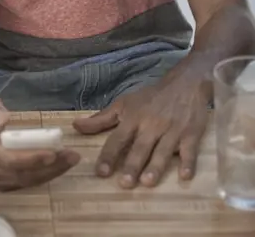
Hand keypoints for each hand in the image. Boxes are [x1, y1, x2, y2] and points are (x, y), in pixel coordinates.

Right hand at [0, 88, 80, 190]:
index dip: (31, 159)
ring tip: (70, 160)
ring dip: (49, 173)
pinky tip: (57, 166)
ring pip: (24, 181)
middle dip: (48, 168)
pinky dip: (42, 175)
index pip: (7, 160)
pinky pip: (23, 182)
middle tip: (72, 156)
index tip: (53, 153)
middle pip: (20, 174)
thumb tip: (2, 119)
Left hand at [73, 78, 208, 188]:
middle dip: (132, 165)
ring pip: (163, 151)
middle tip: (124, 184)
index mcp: (133, 118)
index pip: (118, 139)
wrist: (184, 84)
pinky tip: (185, 176)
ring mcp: (172, 130)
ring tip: (147, 183)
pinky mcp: (191, 134)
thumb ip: (101, 119)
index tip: (100, 172)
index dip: (109, 155)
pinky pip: (190, 150)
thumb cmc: (150, 98)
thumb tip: (76, 126)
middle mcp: (151, 125)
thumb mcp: (123, 104)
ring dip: (156, 166)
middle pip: (140, 147)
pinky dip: (188, 163)